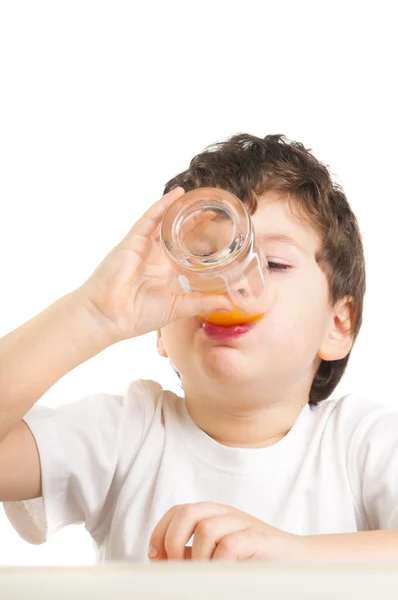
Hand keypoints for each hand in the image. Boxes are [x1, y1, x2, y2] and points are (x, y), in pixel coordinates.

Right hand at [78, 188, 231, 342]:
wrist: (108, 316)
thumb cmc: (137, 315)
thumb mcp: (178, 308)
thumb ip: (203, 303)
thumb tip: (231, 305)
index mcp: (163, 272)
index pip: (185, 251)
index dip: (199, 240)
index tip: (216, 231)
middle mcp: (153, 257)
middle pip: (175, 233)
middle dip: (191, 222)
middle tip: (211, 209)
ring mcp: (142, 247)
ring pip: (163, 222)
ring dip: (179, 209)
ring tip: (197, 196)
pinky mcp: (132, 241)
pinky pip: (149, 219)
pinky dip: (162, 206)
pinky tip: (176, 194)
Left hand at [148, 502, 303, 560]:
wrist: (297, 559)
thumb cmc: (254, 558)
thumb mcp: (217, 553)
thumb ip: (194, 552)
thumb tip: (163, 559)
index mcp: (213, 513)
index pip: (179, 511)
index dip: (161, 531)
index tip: (155, 556)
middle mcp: (226, 513)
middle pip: (187, 512)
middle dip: (173, 540)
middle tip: (176, 565)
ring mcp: (242, 523)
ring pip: (206, 527)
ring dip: (198, 556)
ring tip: (205, 573)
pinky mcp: (257, 538)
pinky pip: (229, 545)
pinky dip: (219, 563)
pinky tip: (222, 574)